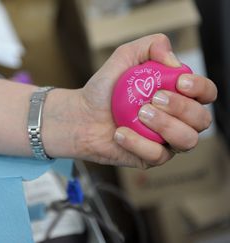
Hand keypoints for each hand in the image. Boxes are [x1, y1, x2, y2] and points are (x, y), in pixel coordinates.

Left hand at [76, 34, 216, 167]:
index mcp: (178, 94)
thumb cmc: (104, 88)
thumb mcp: (124, 58)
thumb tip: (174, 60)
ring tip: (140, 114)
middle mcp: (178, 119)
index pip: (206, 93)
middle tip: (153, 99)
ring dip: (166, 126)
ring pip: (188, 140)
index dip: (200, 88)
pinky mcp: (151, 157)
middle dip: (181, 107)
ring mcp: (166, 140)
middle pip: (202, 119)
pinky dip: (138, 143)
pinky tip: (120, 133)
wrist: (81, 115)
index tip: (179, 82)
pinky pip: (158, 155)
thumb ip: (150, 46)